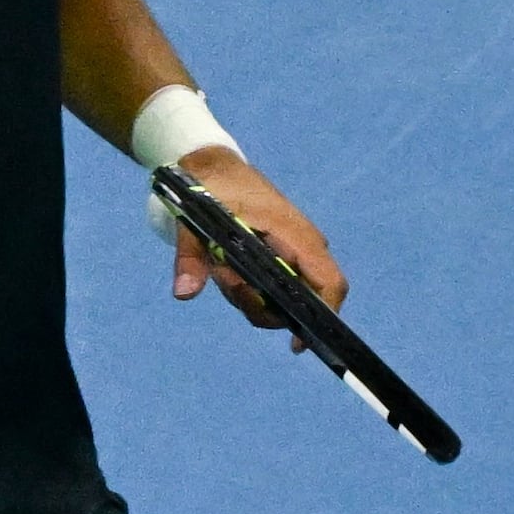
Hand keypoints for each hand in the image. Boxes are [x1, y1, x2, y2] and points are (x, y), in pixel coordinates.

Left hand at [163, 149, 343, 329]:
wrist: (214, 170)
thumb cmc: (213, 189)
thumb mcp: (195, 220)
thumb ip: (192, 257)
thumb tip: (184, 292)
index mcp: (295, 235)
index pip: (329, 283)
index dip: (322, 316)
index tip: (297, 343)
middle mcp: (302, 248)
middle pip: (303, 301)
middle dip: (263, 306)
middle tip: (228, 282)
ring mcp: (292, 255)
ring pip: (281, 300)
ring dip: (249, 298)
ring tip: (221, 268)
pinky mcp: (279, 259)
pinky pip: (270, 290)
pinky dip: (246, 291)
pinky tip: (225, 270)